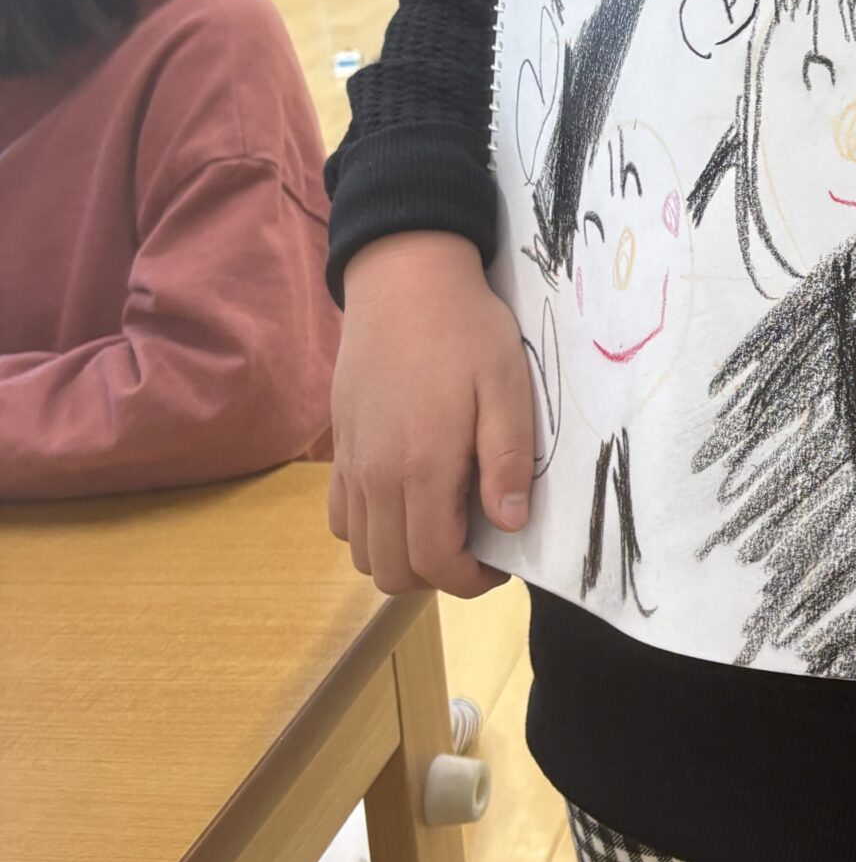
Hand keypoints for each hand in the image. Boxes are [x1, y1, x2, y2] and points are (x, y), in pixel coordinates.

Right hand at [328, 233, 534, 598]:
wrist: (403, 279)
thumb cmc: (465, 329)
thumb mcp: (506, 385)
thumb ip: (507, 460)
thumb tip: (510, 525)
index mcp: (421, 466)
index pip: (435, 563)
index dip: (472, 581)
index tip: (503, 562)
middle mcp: (376, 476)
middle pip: (393, 571)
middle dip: (439, 577)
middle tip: (477, 547)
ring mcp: (351, 464)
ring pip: (362, 552)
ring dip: (402, 557)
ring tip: (444, 525)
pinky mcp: (340, 448)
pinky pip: (341, 518)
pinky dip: (371, 530)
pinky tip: (407, 499)